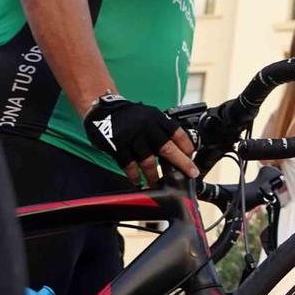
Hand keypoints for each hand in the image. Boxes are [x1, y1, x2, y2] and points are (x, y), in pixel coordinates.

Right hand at [83, 93, 197, 186]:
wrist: (103, 110)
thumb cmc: (130, 116)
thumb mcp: (150, 115)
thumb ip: (162, 129)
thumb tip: (180, 148)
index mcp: (157, 119)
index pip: (177, 133)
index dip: (187, 146)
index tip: (192, 156)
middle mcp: (147, 128)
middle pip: (167, 148)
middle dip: (181, 163)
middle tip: (190, 173)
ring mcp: (132, 138)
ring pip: (148, 161)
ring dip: (154, 176)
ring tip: (158, 184)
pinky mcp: (118, 146)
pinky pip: (129, 165)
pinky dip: (135, 175)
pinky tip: (138, 181)